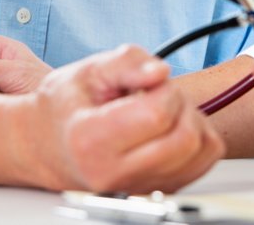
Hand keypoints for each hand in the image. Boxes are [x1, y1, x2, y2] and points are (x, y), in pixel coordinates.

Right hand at [26, 45, 224, 192]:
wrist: (49, 146)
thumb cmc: (68, 107)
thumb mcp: (89, 70)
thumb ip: (128, 63)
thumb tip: (160, 72)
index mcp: (92, 141)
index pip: (157, 115)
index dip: (163, 89)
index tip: (146, 84)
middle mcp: (114, 174)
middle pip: (185, 138)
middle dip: (181, 104)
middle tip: (157, 95)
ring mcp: (138, 188)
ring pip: (200, 152)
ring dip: (193, 121)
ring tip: (162, 112)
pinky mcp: (158, 191)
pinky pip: (204, 163)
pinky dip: (199, 138)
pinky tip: (171, 128)